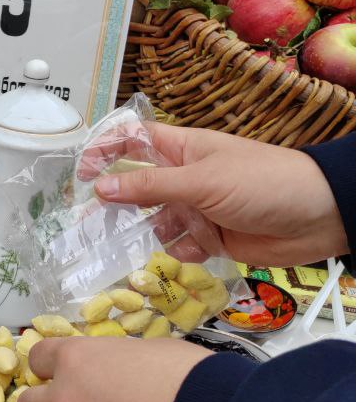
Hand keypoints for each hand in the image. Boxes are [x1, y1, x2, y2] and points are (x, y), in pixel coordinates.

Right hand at [90, 122, 346, 265]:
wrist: (319, 215)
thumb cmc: (263, 181)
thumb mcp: (201, 180)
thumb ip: (150, 187)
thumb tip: (101, 188)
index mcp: (182, 149)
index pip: (133, 141)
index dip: (105, 150)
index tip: (82, 173)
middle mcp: (185, 178)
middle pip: (137, 187)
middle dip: (113, 203)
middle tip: (86, 224)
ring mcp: (197, 209)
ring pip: (154, 222)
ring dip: (139, 234)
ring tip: (116, 249)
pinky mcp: (211, 238)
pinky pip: (179, 247)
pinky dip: (171, 254)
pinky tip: (168, 260)